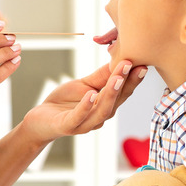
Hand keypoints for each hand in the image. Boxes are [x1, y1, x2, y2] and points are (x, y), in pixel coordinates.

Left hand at [22, 60, 146, 142]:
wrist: (41, 119)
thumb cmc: (65, 102)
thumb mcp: (84, 85)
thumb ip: (102, 76)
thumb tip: (121, 59)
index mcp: (105, 106)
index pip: (123, 92)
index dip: (134, 79)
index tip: (144, 64)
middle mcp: (99, 117)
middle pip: (117, 101)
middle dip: (127, 83)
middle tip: (136, 66)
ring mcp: (85, 123)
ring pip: (102, 110)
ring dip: (111, 94)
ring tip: (117, 78)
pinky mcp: (68, 126)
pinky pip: (79, 117)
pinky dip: (86, 106)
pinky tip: (91, 95)